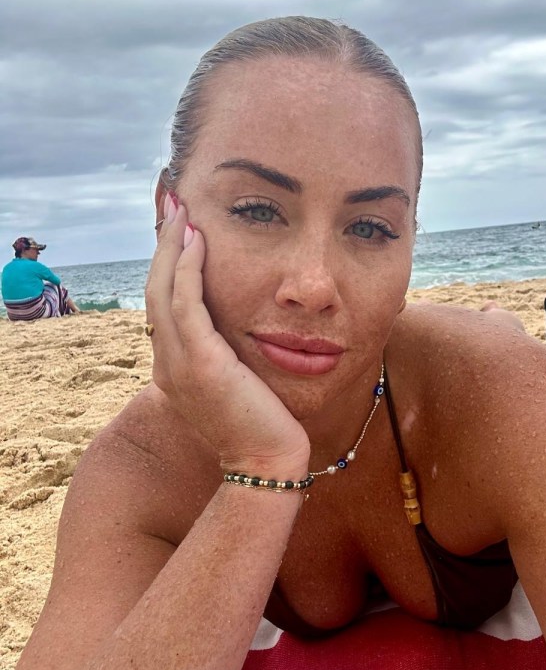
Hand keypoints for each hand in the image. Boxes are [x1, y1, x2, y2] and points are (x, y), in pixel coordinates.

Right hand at [145, 193, 310, 475]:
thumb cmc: (262, 426)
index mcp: (174, 368)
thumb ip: (227, 359)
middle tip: (172, 205)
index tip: (179, 230)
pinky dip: (188, 268)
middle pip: (154, 290)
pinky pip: (185, 303)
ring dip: (171, 246)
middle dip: (163, 245)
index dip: (168, 265)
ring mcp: (177, 364)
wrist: (267, 464)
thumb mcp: (236, 386)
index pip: (163, 305)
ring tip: (181, 210)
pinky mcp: (199, 363)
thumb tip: (241, 335)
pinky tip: (199, 240)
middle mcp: (166, 363)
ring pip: (162, 290)